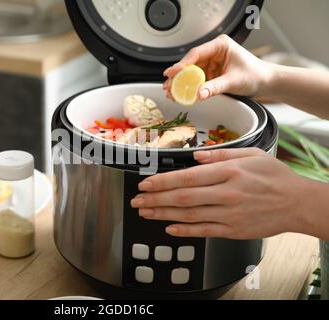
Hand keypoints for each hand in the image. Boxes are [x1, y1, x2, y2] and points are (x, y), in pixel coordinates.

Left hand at [130, 148, 320, 239]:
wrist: (297, 203)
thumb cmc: (275, 177)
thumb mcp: (251, 155)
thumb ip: (221, 153)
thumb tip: (196, 155)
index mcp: (228, 172)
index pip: (187, 177)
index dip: (162, 181)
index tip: (145, 183)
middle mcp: (226, 194)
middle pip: (182, 198)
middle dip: (154, 199)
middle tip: (137, 200)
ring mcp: (228, 214)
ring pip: (188, 215)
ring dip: (162, 214)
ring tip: (145, 212)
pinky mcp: (232, 230)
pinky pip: (203, 231)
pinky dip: (184, 230)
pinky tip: (169, 228)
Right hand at [163, 35, 272, 100]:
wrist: (265, 83)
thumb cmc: (255, 75)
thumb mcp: (233, 82)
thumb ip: (214, 87)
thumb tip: (198, 94)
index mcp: (220, 45)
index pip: (196, 54)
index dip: (181, 64)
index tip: (171, 73)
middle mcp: (214, 52)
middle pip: (190, 63)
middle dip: (178, 76)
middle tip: (167, 86)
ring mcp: (211, 63)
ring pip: (191, 73)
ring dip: (181, 83)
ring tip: (171, 92)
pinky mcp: (211, 73)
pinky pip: (196, 80)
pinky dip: (188, 88)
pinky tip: (181, 94)